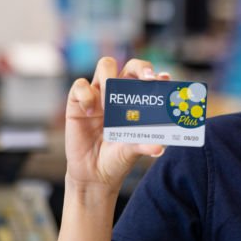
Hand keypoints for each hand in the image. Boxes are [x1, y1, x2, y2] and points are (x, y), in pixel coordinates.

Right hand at [65, 57, 169, 191]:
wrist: (94, 175)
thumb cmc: (117, 159)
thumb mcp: (132, 151)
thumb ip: (144, 145)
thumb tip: (159, 148)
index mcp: (136, 102)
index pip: (147, 80)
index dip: (156, 75)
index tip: (163, 79)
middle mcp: (119, 94)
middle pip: (130, 66)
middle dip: (140, 67)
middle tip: (147, 79)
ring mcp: (99, 95)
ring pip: (105, 66)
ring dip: (110, 80)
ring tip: (109, 105)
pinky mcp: (78, 102)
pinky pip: (80, 86)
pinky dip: (86, 96)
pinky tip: (90, 113)